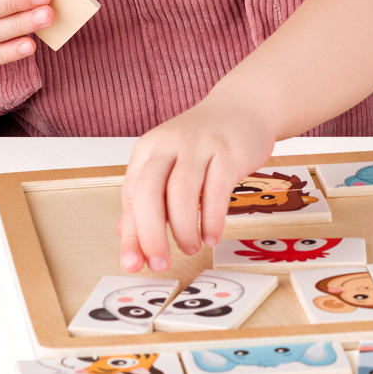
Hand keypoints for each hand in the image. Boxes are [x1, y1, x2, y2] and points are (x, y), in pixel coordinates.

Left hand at [114, 97, 276, 272]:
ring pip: (182, 192)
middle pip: (149, 191)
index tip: (134, 264)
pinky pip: (217, 190)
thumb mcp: (170, 165)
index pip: (131, 195)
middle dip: (152, 235)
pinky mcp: (229, 152)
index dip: (132, 234)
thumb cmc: (204, 143)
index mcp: (148, 150)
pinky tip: (212, 235)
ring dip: (184, 229)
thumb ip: (149, 200)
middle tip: (160, 263)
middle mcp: (170, 144)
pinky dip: (212, 219)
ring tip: (190, 247)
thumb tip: (129, 237)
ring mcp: (200, 145)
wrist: (243, 109)